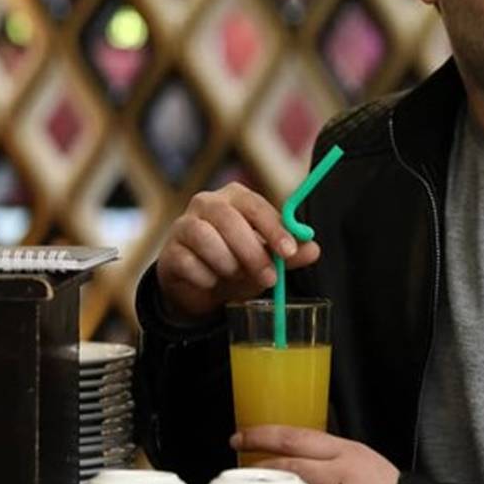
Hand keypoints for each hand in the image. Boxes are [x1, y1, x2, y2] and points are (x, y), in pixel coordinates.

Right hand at [157, 182, 321, 318]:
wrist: (200, 286)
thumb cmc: (238, 261)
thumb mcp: (267, 257)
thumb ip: (290, 253)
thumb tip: (314, 249)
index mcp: (235, 197)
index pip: (255, 205)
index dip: (274, 228)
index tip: (289, 252)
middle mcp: (206, 203)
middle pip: (229, 220)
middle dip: (253, 252)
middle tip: (269, 277)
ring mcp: (183, 225)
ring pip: (206, 239)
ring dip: (228, 264)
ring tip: (235, 275)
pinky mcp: (169, 251)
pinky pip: (188, 263)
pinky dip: (206, 278)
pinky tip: (212, 281)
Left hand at [232, 427, 398, 483]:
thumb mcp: (361, 460)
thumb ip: (331, 457)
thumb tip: (298, 456)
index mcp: (344, 451)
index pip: (296, 437)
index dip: (264, 435)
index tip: (243, 434)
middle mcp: (338, 471)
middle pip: (288, 462)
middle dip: (257, 461)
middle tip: (235, 462)